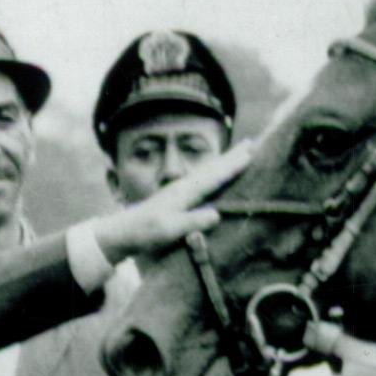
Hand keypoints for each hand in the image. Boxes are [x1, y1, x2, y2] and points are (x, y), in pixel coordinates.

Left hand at [94, 139, 258, 260]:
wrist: (123, 231)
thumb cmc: (145, 232)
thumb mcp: (169, 230)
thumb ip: (192, 221)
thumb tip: (216, 214)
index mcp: (184, 193)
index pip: (213, 177)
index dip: (232, 166)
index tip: (250, 154)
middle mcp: (184, 187)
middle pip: (213, 168)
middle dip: (233, 156)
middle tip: (251, 142)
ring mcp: (181, 190)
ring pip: (209, 171)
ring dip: (226, 161)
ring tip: (240, 152)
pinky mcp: (179, 196)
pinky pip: (203, 180)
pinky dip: (215, 172)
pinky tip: (217, 173)